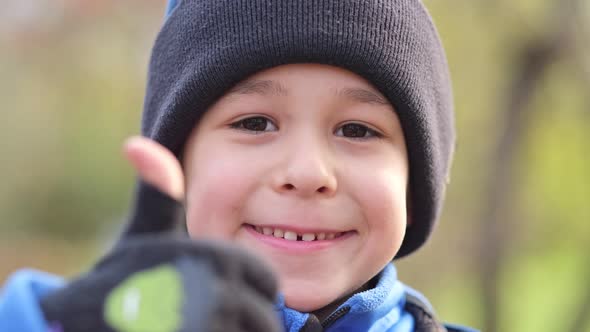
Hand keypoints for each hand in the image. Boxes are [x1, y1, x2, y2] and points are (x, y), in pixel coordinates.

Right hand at [39, 136, 281, 331]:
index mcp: (210, 256)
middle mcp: (213, 293)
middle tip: (209, 315)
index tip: (220, 293)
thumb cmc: (119, 280)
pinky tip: (195, 331)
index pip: (266, 281)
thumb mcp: (142, 236)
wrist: (78, 323)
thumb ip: (156, 195)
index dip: (250, 290)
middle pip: (262, 317)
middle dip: (243, 318)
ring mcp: (205, 325)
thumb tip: (139, 144)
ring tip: (201, 324)